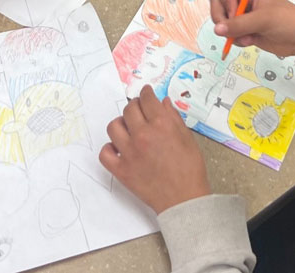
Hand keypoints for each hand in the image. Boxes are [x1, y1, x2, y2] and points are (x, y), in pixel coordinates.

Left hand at [99, 85, 210, 213]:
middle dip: (135, 106)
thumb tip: (163, 102)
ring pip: (113, 126)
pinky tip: (118, 148)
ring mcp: (130, 152)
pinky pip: (105, 153)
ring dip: (121, 124)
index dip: (146, 93)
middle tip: (139, 111)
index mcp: (161, 125)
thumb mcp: (187, 138)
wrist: (184, 200)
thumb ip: (174, 117)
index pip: (146, 99)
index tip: (146, 94)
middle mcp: (143, 135)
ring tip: (128, 128)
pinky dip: (109, 149)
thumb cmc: (190, 170)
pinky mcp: (122, 170)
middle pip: (129, 109)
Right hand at [210, 0, 294, 56]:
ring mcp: (243, 15)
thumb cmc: (289, 21)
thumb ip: (239, 24)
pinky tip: (251, 40)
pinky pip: (230, 33)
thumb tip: (218, 29)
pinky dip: (236, 39)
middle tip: (229, 30)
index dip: (225, 2)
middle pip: (218, 4)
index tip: (235, 15)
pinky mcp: (244, 30)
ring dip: (231, 31)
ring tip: (247, 37)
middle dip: (223, 18)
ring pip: (222, 21)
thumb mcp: (263, 20)